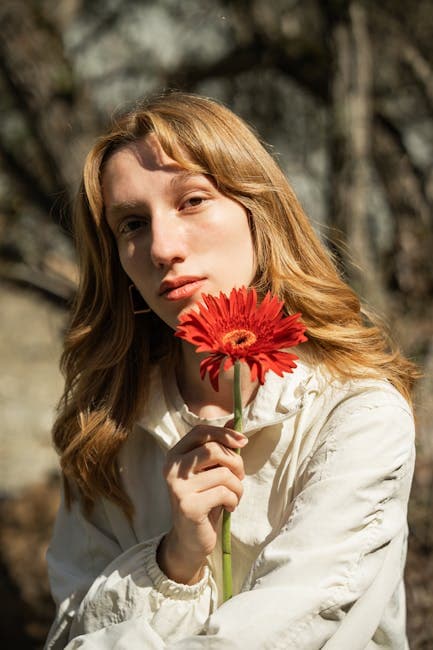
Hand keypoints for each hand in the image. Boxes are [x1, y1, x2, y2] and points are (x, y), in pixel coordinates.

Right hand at [157, 425, 247, 584]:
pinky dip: (234, 500)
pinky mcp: (189, 506)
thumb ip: (219, 445)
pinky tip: (228, 507)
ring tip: (233, 496)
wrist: (190, 538)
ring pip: (224, 473)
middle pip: (214, 450)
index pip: (201, 432)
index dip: (225, 433)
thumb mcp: (210, 470)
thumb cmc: (204, 498)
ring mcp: (178, 487)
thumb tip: (235, 419)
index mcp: (175, 455)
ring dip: (238, 487)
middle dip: (236, 463)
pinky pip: (225, 493)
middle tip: (238, 478)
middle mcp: (172, 468)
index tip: (243, 441)